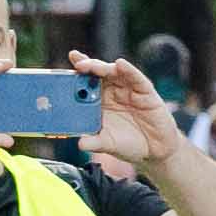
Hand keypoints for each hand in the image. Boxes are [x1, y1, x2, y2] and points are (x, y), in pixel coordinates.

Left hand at [81, 53, 186, 174]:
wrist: (155, 152)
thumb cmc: (129, 145)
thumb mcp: (108, 144)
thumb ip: (95, 142)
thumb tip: (79, 143)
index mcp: (100, 102)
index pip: (85, 84)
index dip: (74, 75)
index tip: (60, 71)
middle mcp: (113, 92)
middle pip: (98, 73)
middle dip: (87, 66)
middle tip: (77, 64)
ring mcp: (129, 90)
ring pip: (115, 72)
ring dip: (103, 67)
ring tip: (93, 66)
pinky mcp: (145, 91)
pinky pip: (136, 78)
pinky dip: (129, 70)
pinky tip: (121, 65)